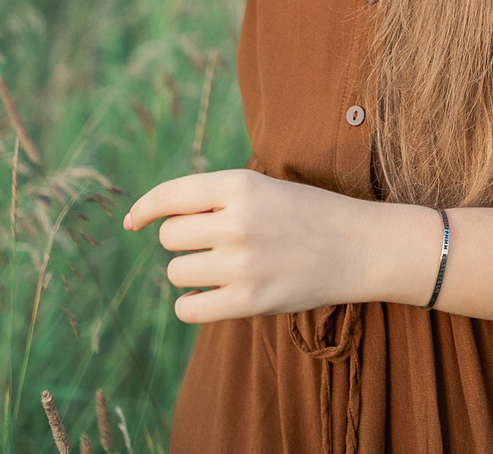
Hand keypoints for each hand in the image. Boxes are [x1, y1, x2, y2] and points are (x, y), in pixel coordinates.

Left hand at [123, 169, 436, 322]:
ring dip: (190, 273)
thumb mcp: (263, 187)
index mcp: (239, 184)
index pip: (170, 196)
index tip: (131, 223)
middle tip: (213, 245)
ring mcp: (243, 264)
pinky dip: (192, 304)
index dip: (143, 209)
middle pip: (170, 237)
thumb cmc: (308, 214)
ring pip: (176, 272)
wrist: (361, 246)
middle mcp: (237, 221)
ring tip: (222, 269)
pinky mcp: (251, 301)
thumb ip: (215, 198)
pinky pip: (189, 308)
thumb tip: (157, 218)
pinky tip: (210, 296)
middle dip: (183, 242)